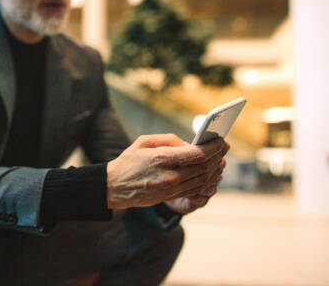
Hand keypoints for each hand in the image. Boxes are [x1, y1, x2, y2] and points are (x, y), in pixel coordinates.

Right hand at [106, 134, 226, 209]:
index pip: (196, 154)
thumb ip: (169, 140)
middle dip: (217, 157)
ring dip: (214, 169)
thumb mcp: (144, 141)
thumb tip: (190, 144)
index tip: (221, 140)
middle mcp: (168, 176)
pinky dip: (205, 180)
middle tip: (224, 147)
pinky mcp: (170, 197)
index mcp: (161, 158)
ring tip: (219, 159)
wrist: (113, 187)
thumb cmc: (128, 161)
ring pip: (201, 180)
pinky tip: (209, 172)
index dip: (213, 147)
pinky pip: (194, 189)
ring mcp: (170, 189)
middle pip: (203, 168)